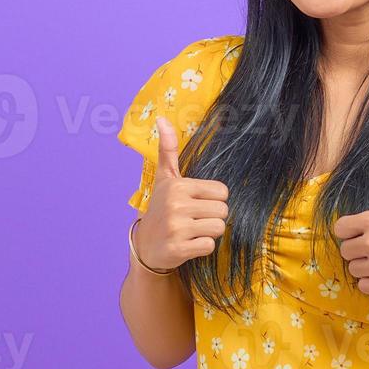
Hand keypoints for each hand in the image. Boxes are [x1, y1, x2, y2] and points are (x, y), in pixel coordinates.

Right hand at [135, 116, 229, 270]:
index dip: (213, 200)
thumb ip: (168, 150)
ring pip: (218, 228)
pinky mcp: (178, 249)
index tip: (196, 204)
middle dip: (212, 217)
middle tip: (193, 220)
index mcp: (177, 186)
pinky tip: (187, 244)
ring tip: (191, 231)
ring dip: (208, 233)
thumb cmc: (161, 208)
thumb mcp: (164, 179)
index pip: (222, 192)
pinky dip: (201, 248)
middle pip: (223, 211)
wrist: (145, 246)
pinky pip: (209, 246)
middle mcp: (175, 205)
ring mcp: (176, 228)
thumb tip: (162, 119)